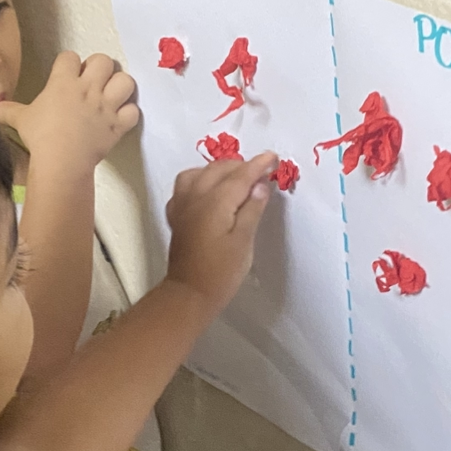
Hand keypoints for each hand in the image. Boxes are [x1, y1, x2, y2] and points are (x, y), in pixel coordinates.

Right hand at [0, 50, 139, 175]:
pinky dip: (128, 114)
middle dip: (99, 68)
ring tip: (111, 96)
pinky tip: (120, 119)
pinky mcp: (118, 124)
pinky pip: (133, 111)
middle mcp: (88, 88)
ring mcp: (106, 106)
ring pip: (125, 81)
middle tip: (93, 82)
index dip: (69, 64)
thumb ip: (7, 111)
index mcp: (63, 82)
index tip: (67, 75)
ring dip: (120, 87)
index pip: (70, 57)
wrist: (62, 161)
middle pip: (103, 60)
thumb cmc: (40, 137)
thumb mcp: (21, 120)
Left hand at [166, 151, 276, 313]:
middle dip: (240, 165)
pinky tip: (208, 190)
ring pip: (198, 173)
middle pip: (218, 169)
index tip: (273, 157)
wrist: (190, 294)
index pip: (240, 176)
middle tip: (260, 171)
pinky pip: (185, 187)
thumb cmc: (221, 272)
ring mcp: (182, 206)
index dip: (258, 165)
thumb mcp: (244, 241)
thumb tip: (260, 185)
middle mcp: (196, 198)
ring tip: (235, 177)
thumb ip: (252, 209)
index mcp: (215, 202)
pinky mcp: (177, 217)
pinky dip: (199, 181)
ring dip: (218, 170)